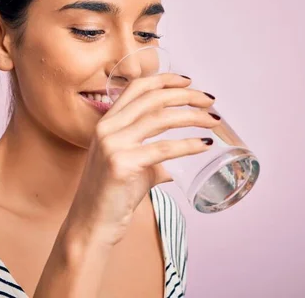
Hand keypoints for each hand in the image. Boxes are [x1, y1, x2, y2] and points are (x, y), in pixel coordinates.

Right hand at [64, 73, 219, 245]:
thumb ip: (151, 156)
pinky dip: (188, 144)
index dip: (164, 80)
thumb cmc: (111, 196)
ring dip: (192, 116)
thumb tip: (177, 159)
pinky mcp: (122, 164)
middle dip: (186, 95)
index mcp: (106, 123)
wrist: (90, 224)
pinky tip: (204, 144)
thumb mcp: (128, 164)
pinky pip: (163, 148)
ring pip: (160, 118)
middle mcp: (107, 129)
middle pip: (152, 98)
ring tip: (214, 121)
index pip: (136, 87)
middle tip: (210, 101)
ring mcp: (113, 145)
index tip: (188, 81)